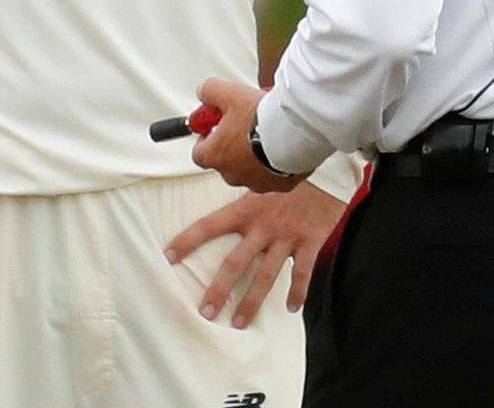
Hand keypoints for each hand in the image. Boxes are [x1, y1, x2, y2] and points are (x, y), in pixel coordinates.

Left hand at [165, 182, 345, 328]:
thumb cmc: (287, 174)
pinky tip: (291, 308)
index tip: (168, 256)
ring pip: (265, 276)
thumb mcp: (258, 180)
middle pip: (235, 264)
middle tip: (205, 312)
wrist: (325, 170)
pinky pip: (302, 274)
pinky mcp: (310, 243)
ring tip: (238, 323)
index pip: (208, 226)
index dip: (187, 240)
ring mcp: (286, 237)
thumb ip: (239, 195)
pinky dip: (297, 293)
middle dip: (219, 290)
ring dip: (251, 302)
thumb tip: (215, 183)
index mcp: (245, 209)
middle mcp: (262, 226)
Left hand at [191, 78, 305, 193]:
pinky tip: (283, 144)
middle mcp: (234, 174)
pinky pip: (275, 174)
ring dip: (255, 155)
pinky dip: (276, 162)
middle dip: (232, 146)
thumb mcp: (228, 93)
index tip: (213, 127)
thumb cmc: (261, 117)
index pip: (198, 153)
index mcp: (216, 155)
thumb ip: (210, 91)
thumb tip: (205, 93)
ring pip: (251, 169)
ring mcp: (258, 182)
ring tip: (266, 133)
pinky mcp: (281, 185)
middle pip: (225, 162)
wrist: (295, 131)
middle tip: (243, 126)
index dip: (206, 139)